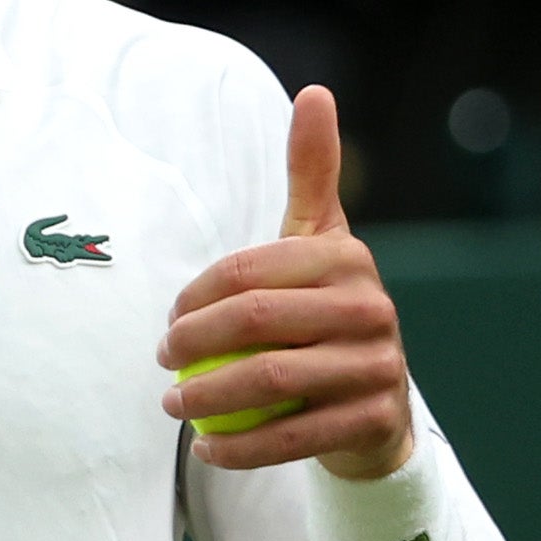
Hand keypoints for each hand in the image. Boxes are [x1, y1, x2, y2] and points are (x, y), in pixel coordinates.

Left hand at [157, 85, 416, 480]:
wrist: (376, 406)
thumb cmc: (328, 310)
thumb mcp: (321, 240)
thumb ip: (313, 172)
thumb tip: (316, 91)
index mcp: (349, 257)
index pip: (251, 269)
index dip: (197, 295)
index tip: (168, 321)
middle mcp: (372, 307)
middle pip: (257, 321)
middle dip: (193, 342)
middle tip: (161, 360)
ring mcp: (379, 366)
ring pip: (272, 380)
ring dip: (207, 398)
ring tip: (172, 405)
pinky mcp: (373, 420)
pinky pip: (293, 437)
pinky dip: (241, 448)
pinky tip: (207, 449)